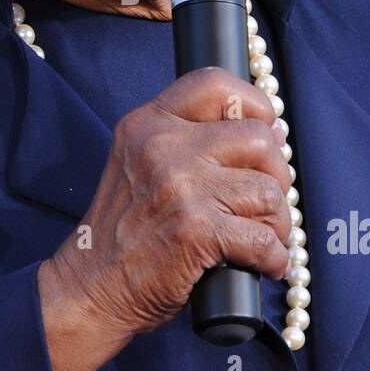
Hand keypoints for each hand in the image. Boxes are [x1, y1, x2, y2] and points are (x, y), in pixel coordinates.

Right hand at [45, 66, 292, 344]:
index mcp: (148, 124)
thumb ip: (190, 140)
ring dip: (277, 223)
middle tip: (264, 203)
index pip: (214, 84)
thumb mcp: (140, 163)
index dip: (254, 104)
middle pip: (258, 139)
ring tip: (262, 239)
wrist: (92, 286)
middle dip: (276, 175)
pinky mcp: (197, 230)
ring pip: (269, 192)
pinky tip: (264, 265)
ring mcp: (180, 187)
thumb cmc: (126, 231)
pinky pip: (265, 239)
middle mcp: (163, 147)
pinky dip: (275, 259)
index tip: (268, 132)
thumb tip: (274, 132)